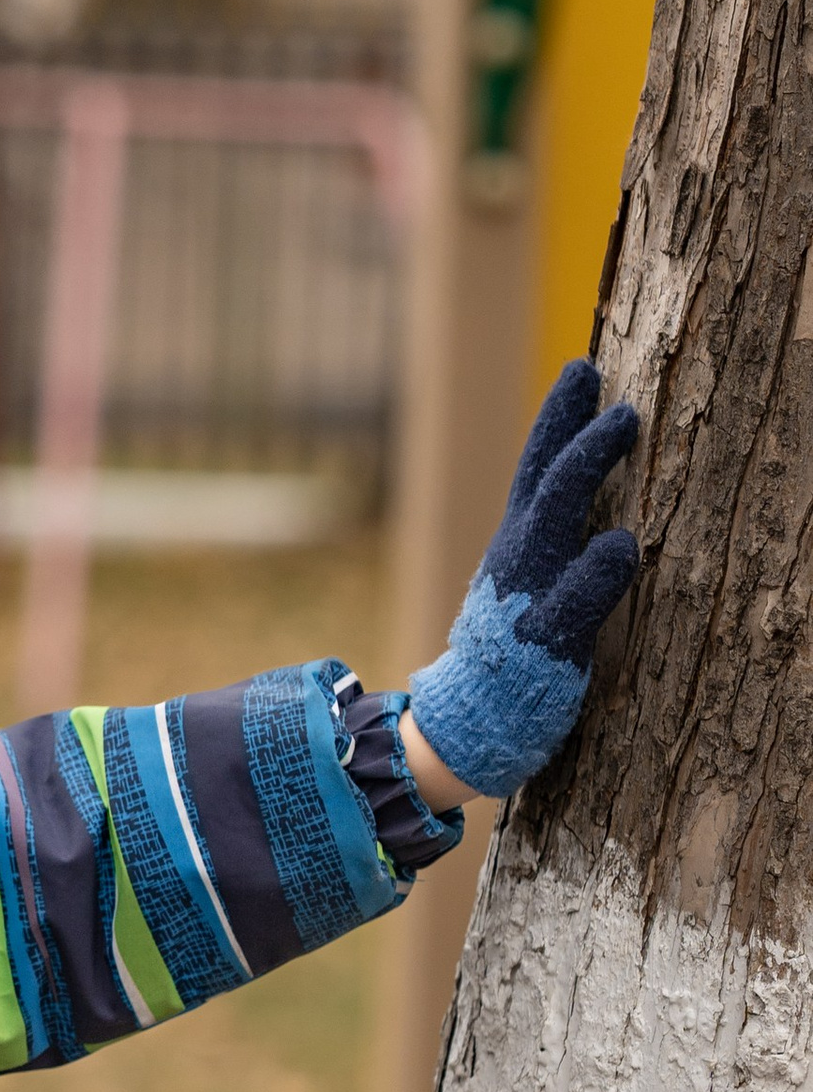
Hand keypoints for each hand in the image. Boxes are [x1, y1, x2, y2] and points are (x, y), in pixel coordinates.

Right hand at [407, 359, 638, 799]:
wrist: (469, 722)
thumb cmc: (508, 654)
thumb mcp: (524, 585)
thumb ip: (550, 544)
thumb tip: (589, 504)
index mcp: (518, 544)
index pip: (537, 467)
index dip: (560, 416)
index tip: (584, 369)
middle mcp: (520, 558)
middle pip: (545, 477)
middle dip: (575, 426)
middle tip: (606, 385)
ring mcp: (531, 595)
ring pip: (557, 518)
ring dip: (588, 465)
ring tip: (624, 424)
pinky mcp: (548, 640)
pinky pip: (575, 599)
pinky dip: (598, 569)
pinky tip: (623, 543)